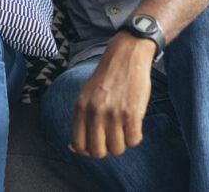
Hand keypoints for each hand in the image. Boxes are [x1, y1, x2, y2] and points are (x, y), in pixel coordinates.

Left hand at [69, 31, 154, 157]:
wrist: (126, 57)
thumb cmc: (106, 79)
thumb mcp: (85, 96)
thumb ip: (80, 121)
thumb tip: (73, 148)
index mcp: (81, 108)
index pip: (79, 144)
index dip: (87, 152)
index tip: (96, 147)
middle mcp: (95, 112)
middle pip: (98, 152)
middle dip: (106, 150)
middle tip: (112, 139)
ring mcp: (114, 113)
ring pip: (117, 149)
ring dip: (122, 143)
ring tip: (123, 130)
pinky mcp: (132, 113)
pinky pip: (134, 140)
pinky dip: (135, 137)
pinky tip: (133, 125)